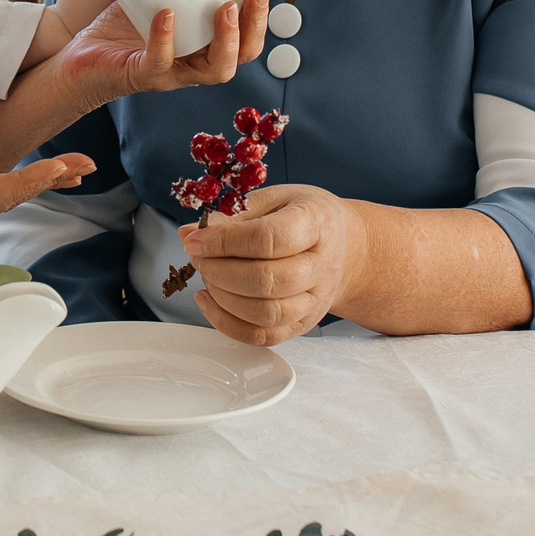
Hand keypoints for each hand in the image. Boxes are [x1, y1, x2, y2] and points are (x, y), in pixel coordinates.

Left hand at [49, 0, 278, 103]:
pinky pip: (160, 62)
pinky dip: (166, 39)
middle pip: (244, 53)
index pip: (248, 26)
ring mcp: (173, 73)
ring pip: (215, 69)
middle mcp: (197, 62)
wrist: (77, 61)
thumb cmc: (119, 27)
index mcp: (207, 43)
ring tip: (226, 9)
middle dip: (256, 21)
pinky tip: (169, 15)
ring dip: (227, 39)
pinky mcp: (142, 76)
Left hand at [180, 185, 363, 346]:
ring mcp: (315, 301)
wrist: (345, 246)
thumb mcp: (274, 199)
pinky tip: (210, 300)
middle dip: (219, 270)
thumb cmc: (305, 217)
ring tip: (207, 276)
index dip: (224, 242)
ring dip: (223, 297)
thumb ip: (233, 215)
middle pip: (266, 281)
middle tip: (199, 256)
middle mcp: (321, 266)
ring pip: (265, 314)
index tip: (195, 240)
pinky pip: (263, 336)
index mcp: (317, 224)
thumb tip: (189, 233)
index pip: (269, 240)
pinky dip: (228, 324)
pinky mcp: (303, 324)